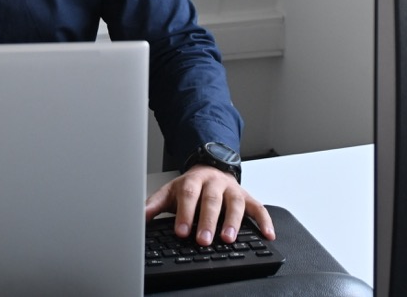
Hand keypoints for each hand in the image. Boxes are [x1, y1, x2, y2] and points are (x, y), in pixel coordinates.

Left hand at [143, 165, 275, 246]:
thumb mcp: (170, 192)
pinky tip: (267, 234)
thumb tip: (139, 218)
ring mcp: (232, 189)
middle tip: (203, 240)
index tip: (182, 231)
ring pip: (234, 203)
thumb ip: (155, 205)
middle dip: (208, 221)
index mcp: (193, 181)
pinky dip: (264, 221)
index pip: (189, 195)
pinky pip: (258, 207)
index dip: (186, 213)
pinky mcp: (247, 196)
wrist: (211, 167)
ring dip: (232, 221)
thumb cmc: (191, 187)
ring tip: (228, 238)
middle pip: (211, 200)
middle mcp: (214, 183)